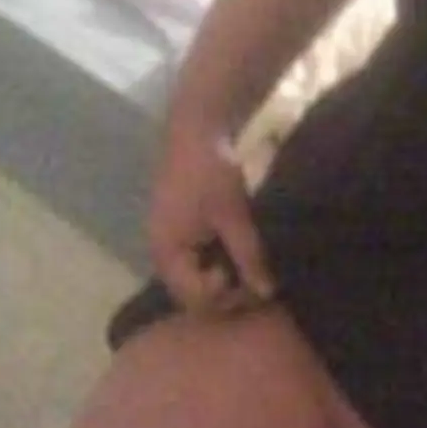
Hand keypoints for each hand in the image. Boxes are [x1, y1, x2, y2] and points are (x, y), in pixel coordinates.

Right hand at [148, 119, 276, 314]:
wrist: (197, 127)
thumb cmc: (212, 171)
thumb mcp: (235, 216)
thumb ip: (249, 257)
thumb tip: (265, 292)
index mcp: (167, 251)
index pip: (194, 299)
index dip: (226, 300)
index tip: (254, 286)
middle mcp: (160, 250)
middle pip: (190, 292)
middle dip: (223, 293)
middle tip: (256, 282)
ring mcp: (167, 238)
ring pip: (193, 276)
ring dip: (220, 278)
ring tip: (249, 270)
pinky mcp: (178, 226)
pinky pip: (194, 258)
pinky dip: (215, 261)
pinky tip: (238, 253)